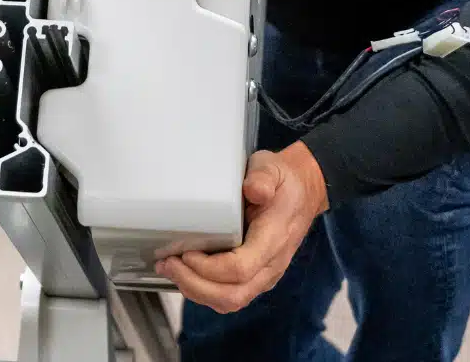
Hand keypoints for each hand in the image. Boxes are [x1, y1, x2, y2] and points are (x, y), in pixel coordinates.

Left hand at [155, 141, 328, 313]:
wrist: (303, 191)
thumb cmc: (281, 179)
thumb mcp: (272, 168)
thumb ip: (263, 177)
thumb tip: (254, 189)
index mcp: (274, 239)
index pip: (240, 268)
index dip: (208, 267)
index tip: (185, 251)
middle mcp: (271, 265)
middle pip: (233, 295)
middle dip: (195, 285)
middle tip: (167, 263)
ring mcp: (264, 274)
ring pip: (231, 301)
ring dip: (196, 291)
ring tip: (168, 268)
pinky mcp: (256, 275)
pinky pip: (230, 295)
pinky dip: (203, 290)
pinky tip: (184, 273)